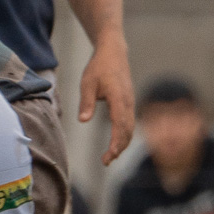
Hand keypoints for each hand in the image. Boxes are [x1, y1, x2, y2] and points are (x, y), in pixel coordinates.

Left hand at [80, 41, 135, 165]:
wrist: (114, 52)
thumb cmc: (99, 66)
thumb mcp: (87, 82)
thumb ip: (86, 102)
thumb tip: (82, 120)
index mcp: (118, 98)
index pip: (120, 125)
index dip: (116, 142)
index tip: (109, 155)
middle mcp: (128, 103)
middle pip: (128, 131)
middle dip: (119, 148)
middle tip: (106, 161)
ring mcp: (130, 103)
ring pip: (130, 128)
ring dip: (122, 144)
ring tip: (110, 156)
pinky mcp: (129, 103)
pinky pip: (129, 123)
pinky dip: (124, 135)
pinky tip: (116, 142)